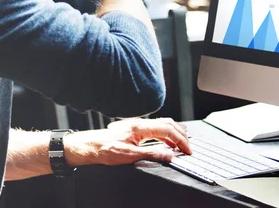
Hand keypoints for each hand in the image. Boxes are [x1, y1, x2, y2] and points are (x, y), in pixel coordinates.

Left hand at [64, 118, 190, 166]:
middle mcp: (140, 123)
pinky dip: (166, 134)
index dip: (180, 140)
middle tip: (188, 147)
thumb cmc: (105, 149)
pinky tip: (167, 142)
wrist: (90, 146)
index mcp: (141, 127)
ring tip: (182, 143)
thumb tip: (169, 155)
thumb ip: (151, 154)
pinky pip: (155, 128)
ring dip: (174, 133)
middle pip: (168, 124)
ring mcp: (138, 125)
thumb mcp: (129, 156)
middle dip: (181, 135)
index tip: (187, 150)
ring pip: (162, 124)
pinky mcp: (135, 129)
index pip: (168, 130)